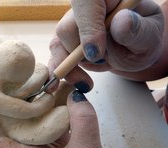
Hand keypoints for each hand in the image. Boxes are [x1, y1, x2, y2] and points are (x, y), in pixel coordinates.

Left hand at [0, 90, 167, 147]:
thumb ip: (82, 120)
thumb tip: (74, 93)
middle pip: (11, 130)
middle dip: (8, 109)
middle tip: (12, 87)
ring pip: (33, 126)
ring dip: (32, 109)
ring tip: (34, 87)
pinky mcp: (64, 146)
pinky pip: (53, 125)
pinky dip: (54, 112)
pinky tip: (61, 98)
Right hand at [49, 0, 164, 86]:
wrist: (135, 48)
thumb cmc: (143, 38)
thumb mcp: (148, 34)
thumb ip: (136, 29)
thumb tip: (120, 22)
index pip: (86, 2)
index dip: (87, 27)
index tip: (97, 53)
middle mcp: (85, 8)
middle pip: (67, 27)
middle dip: (79, 54)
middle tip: (103, 62)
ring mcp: (71, 24)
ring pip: (57, 44)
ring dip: (70, 67)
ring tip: (88, 79)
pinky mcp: (64, 42)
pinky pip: (55, 56)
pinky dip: (61, 72)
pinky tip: (66, 83)